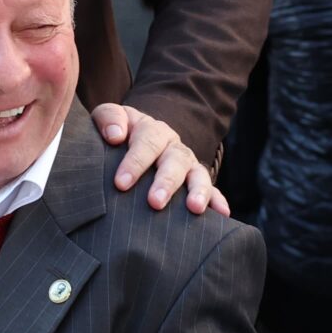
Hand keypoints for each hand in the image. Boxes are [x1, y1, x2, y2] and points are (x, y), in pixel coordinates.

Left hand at [90, 102, 226, 214]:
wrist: (133, 139)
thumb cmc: (116, 134)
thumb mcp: (109, 118)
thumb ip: (108, 118)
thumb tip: (116, 135)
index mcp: (152, 131)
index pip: (147, 142)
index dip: (135, 162)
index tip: (121, 183)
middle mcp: (173, 146)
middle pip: (175, 160)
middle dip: (166, 181)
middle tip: (155, 202)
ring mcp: (187, 165)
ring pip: (198, 174)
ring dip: (198, 190)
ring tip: (195, 209)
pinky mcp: (196, 181)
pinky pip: (212, 190)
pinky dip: (218, 201)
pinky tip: (223, 214)